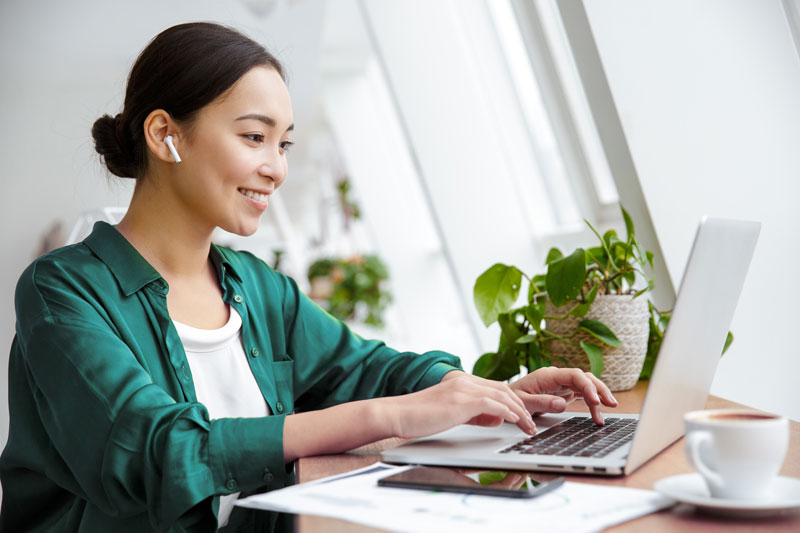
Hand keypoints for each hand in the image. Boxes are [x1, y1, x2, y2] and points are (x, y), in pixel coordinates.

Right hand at [386, 371, 535, 438]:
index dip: (513, 402)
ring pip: (501, 395)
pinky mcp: (459, 400)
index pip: (495, 388)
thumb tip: (497, 418)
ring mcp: (462, 389)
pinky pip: (491, 403)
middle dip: (521, 406)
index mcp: (461, 382)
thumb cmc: (419, 417)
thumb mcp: (452, 415)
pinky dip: (506, 411)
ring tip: (528, 426)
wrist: (397, 414)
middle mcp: (464, 381)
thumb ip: (475, 415)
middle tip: (531, 423)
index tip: (523, 416)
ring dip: (518, 412)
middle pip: (503, 389)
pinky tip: (514, 420)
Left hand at [508, 367, 617, 425]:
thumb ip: (542, 402)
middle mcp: (558, 377)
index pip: (574, 375)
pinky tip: (597, 414)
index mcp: (548, 375)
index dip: (587, 386)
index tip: (595, 400)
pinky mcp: (564, 393)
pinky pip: (582, 394)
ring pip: (586, 385)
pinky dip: (591, 403)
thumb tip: (562, 404)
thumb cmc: (512, 398)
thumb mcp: (523, 402)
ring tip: (607, 412)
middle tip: (611, 404)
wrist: (506, 399)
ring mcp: (562, 384)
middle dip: (600, 389)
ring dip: (598, 396)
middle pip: (585, 378)